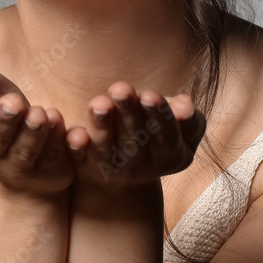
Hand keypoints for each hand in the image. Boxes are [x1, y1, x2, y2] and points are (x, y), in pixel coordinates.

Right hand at [0, 33, 73, 194]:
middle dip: (5, 120)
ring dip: (33, 133)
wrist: (18, 162)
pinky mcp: (49, 169)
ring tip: (40, 114)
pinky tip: (67, 128)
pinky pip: (56, 158)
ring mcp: (20, 165)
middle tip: (14, 102)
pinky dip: (61, 144)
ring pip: (26, 151)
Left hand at [65, 81, 205, 191]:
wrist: (130, 174)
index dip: (159, 115)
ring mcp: (114, 170)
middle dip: (128, 112)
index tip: (149, 95)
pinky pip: (80, 159)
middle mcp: (143, 167)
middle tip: (120, 89)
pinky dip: (77, 148)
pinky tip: (75, 134)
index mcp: (172, 156)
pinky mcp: (87, 168)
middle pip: (135, 139)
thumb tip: (185, 104)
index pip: (167, 135)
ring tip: (99, 102)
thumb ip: (188, 118)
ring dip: (102, 125)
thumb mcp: (181, 130)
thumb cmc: (160, 133)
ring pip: (107, 148)